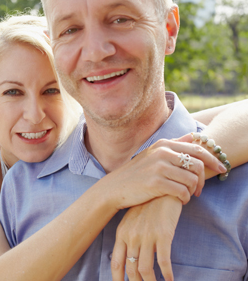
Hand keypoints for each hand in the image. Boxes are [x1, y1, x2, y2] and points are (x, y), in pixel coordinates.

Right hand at [105, 134, 225, 209]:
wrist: (115, 187)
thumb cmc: (136, 172)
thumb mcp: (153, 153)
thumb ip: (174, 144)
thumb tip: (193, 135)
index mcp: (163, 144)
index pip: (197, 149)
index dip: (213, 160)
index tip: (221, 169)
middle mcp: (162, 153)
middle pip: (198, 165)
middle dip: (203, 180)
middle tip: (199, 190)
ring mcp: (158, 167)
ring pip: (191, 180)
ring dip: (192, 191)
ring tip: (186, 195)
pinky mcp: (156, 183)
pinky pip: (182, 192)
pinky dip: (184, 199)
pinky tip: (178, 200)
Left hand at [111, 196, 181, 280]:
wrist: (161, 189)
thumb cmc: (147, 205)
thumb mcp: (132, 219)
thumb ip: (128, 237)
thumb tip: (131, 258)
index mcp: (122, 233)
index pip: (116, 263)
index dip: (118, 280)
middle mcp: (132, 236)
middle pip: (131, 270)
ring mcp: (147, 236)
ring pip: (146, 270)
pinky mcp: (163, 234)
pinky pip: (163, 262)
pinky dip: (167, 274)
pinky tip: (170, 279)